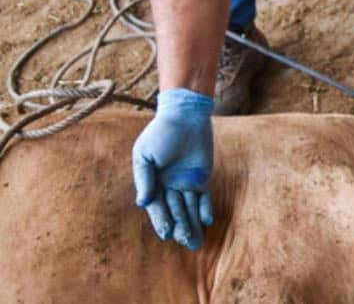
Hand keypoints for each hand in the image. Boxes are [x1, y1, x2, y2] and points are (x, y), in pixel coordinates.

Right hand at [131, 88, 214, 249]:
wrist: (184, 116)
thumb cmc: (161, 133)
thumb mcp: (145, 155)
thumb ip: (144, 178)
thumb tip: (142, 203)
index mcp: (152, 182)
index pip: (157, 207)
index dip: (161, 220)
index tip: (166, 234)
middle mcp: (168, 186)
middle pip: (175, 211)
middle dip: (180, 228)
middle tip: (186, 243)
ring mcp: (186, 183)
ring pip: (189, 208)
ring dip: (192, 224)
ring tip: (195, 242)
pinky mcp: (202, 177)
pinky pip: (204, 197)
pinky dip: (205, 209)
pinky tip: (207, 221)